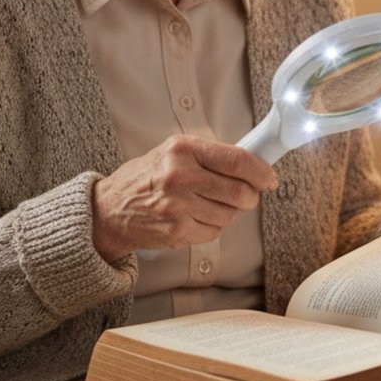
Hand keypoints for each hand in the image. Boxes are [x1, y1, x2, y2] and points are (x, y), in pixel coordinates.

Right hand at [91, 134, 277, 261]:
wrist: (111, 209)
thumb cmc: (147, 178)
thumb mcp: (174, 152)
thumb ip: (211, 156)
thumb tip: (254, 163)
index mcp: (183, 150)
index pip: (237, 160)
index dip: (261, 171)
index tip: (270, 178)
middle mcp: (180, 176)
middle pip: (239, 191)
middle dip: (249, 196)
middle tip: (244, 195)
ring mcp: (178, 206)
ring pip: (230, 214)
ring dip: (228, 212)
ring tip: (208, 204)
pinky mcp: (176, 230)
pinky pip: (214, 231)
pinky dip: (212, 226)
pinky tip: (195, 217)